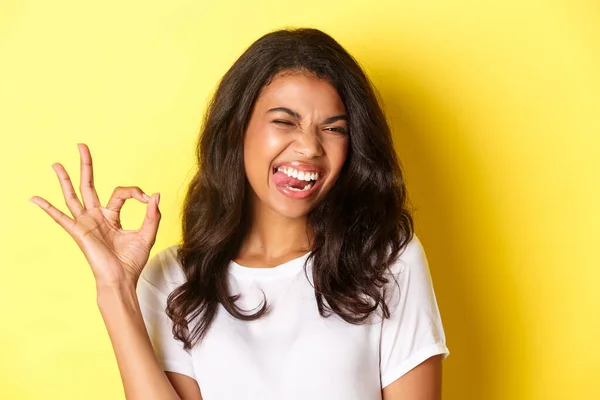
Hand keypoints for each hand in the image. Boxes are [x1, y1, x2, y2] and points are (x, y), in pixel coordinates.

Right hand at [29, 143, 160, 289]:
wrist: (122, 279)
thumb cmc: (132, 260)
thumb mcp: (147, 234)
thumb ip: (152, 215)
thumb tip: (156, 195)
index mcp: (112, 216)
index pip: (121, 193)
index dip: (136, 192)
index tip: (147, 199)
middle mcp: (96, 216)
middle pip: (88, 185)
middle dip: (86, 165)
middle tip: (82, 145)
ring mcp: (86, 223)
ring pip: (73, 196)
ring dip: (65, 179)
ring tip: (56, 164)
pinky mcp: (79, 232)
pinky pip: (60, 218)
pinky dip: (48, 208)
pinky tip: (35, 199)